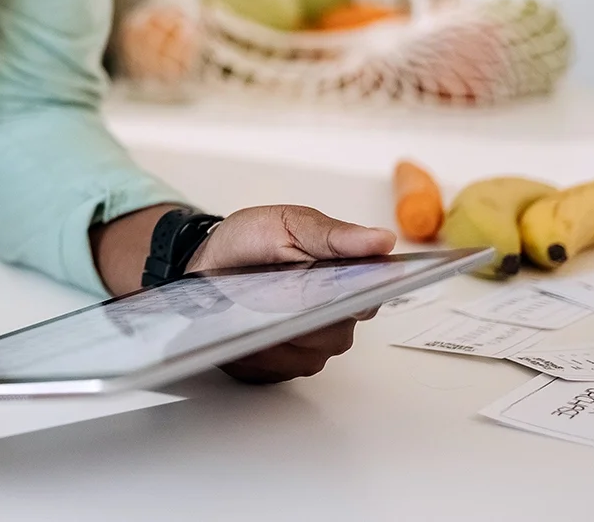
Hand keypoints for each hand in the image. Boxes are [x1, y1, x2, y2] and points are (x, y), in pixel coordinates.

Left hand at [189, 205, 395, 383]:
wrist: (211, 262)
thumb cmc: (253, 241)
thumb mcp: (288, 225)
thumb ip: (335, 236)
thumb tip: (382, 240)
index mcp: (347, 281)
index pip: (369, 299)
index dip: (355, 298)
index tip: (335, 293)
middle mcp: (336, 320)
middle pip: (335, 333)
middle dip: (305, 315)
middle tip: (278, 294)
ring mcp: (309, 347)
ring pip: (306, 355)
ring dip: (276, 333)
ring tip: (250, 310)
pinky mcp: (280, 365)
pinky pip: (274, 368)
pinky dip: (255, 350)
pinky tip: (241, 329)